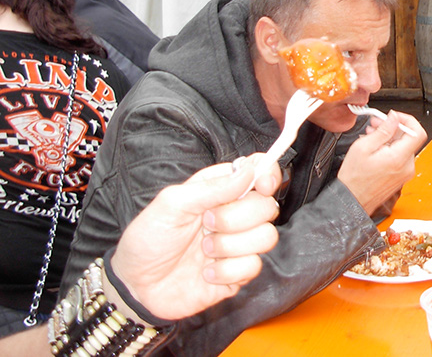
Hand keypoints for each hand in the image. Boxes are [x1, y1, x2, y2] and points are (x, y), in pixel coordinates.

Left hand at [110, 154, 281, 320]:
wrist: (135, 287)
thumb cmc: (148, 239)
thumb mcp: (171, 204)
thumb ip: (212, 187)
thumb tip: (249, 171)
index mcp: (221, 190)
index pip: (261, 171)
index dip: (269, 174)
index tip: (263, 186)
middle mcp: (235, 214)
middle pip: (267, 207)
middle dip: (236, 218)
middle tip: (206, 224)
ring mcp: (239, 245)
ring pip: (266, 237)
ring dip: (230, 245)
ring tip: (204, 251)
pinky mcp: (239, 274)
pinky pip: (253, 267)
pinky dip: (226, 271)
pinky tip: (205, 273)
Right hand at [338, 110, 426, 214]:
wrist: (352, 200)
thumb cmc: (355, 178)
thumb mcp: (364, 147)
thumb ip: (383, 130)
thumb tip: (394, 118)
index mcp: (399, 158)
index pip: (417, 132)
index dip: (407, 120)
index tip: (394, 116)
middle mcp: (407, 166)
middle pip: (408, 138)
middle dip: (393, 127)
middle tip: (376, 124)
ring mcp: (406, 172)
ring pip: (403, 146)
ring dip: (389, 137)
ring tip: (372, 135)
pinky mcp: (402, 176)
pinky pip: (400, 156)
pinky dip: (390, 148)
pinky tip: (376, 147)